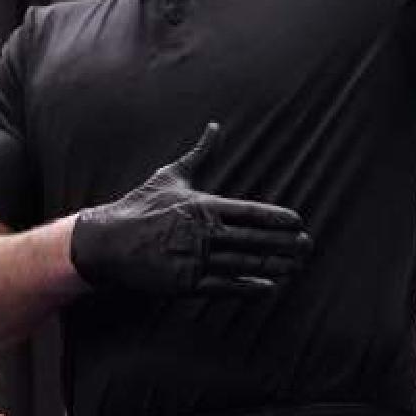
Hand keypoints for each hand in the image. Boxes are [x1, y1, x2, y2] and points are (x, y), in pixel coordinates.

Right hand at [69, 123, 312, 299]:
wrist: (107, 241)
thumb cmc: (140, 206)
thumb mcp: (171, 175)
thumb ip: (200, 154)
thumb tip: (214, 126)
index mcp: (204, 206)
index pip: (251, 212)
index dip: (278, 219)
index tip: (298, 223)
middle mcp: (203, 232)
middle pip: (255, 240)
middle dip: (284, 244)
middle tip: (307, 246)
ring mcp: (195, 259)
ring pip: (244, 264)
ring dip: (274, 267)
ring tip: (296, 268)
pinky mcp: (186, 283)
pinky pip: (224, 286)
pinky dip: (248, 288)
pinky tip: (269, 289)